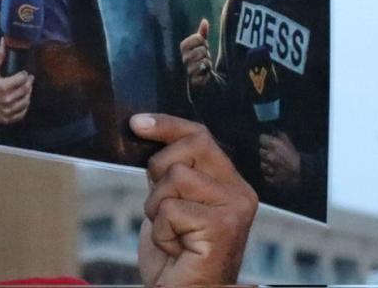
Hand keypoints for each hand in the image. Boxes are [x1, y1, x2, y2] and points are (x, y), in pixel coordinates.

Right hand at [0, 40, 32, 124]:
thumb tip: (4, 40)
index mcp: (3, 87)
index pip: (23, 78)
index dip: (25, 74)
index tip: (24, 73)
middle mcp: (7, 100)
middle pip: (26, 89)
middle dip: (29, 82)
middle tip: (28, 79)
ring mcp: (8, 111)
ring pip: (26, 101)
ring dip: (28, 94)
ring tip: (25, 89)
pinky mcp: (7, 118)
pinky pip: (22, 113)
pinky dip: (24, 107)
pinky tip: (21, 100)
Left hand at [130, 113, 256, 286]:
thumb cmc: (177, 253)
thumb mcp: (170, 200)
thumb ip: (168, 170)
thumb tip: (143, 129)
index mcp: (230, 181)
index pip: (200, 135)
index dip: (167, 125)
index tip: (137, 124)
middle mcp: (240, 192)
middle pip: (188, 148)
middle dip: (159, 173)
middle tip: (164, 207)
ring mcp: (235, 209)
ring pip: (175, 177)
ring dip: (158, 207)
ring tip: (172, 232)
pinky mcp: (223, 227)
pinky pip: (171, 209)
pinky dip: (162, 230)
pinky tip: (176, 248)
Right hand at [178, 18, 213, 88]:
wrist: (200, 79)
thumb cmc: (200, 59)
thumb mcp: (202, 46)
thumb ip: (202, 34)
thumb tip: (205, 21)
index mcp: (184, 48)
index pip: (198, 38)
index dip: (204, 43)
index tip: (203, 48)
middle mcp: (184, 58)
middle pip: (202, 49)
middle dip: (207, 54)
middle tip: (204, 58)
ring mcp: (188, 69)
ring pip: (204, 60)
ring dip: (208, 63)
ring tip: (205, 66)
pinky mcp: (194, 80)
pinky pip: (205, 70)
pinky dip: (208, 71)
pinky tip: (205, 73)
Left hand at [259, 131, 301, 190]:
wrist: (303, 172)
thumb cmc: (296, 156)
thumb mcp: (289, 143)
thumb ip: (281, 136)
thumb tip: (274, 132)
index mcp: (273, 145)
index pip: (261, 138)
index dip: (265, 141)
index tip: (268, 143)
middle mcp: (269, 155)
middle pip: (260, 151)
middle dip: (266, 152)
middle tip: (274, 155)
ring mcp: (269, 167)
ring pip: (262, 164)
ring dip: (267, 164)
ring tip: (276, 165)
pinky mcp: (271, 178)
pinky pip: (266, 175)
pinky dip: (270, 174)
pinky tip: (276, 172)